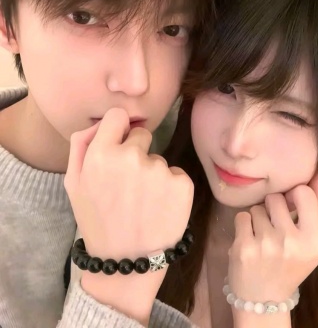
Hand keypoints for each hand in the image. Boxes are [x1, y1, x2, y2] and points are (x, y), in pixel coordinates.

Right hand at [64, 107, 193, 261]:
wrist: (127, 261)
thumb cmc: (97, 221)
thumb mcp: (74, 184)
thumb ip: (81, 145)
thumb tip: (102, 122)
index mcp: (101, 154)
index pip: (118, 116)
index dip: (119, 129)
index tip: (121, 143)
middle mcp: (132, 156)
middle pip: (142, 134)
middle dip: (136, 152)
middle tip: (130, 183)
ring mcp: (160, 170)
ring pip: (158, 158)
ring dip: (153, 173)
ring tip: (144, 201)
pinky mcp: (183, 183)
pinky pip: (175, 173)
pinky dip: (170, 186)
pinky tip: (160, 207)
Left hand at [228, 172, 317, 302]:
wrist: (263, 299)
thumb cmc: (291, 265)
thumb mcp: (313, 243)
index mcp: (314, 242)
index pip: (304, 193)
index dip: (294, 194)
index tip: (291, 206)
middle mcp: (292, 243)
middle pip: (276, 198)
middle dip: (273, 208)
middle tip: (275, 227)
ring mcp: (266, 245)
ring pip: (257, 207)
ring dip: (258, 218)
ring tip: (262, 238)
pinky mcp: (243, 247)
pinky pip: (242, 216)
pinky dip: (244, 225)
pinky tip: (249, 241)